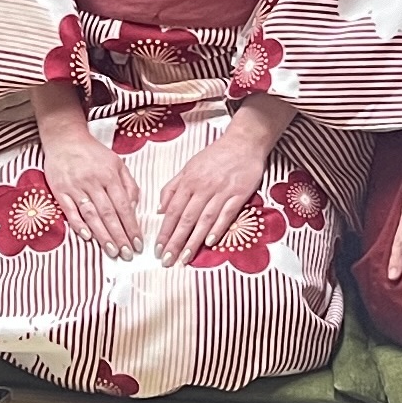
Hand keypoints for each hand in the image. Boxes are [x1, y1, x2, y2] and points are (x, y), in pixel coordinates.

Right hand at [32, 88, 142, 256]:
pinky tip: (87, 237)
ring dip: (102, 235)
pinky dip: (78, 224)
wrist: (65, 139)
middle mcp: (93, 182)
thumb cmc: (93, 153)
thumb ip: (129, 185)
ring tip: (112, 251)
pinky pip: (70, 211)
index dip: (131, 226)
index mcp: (110, 176)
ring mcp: (75, 187)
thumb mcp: (117, 163)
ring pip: (91, 215)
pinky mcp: (60, 190)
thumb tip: (134, 207)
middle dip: (119, 236)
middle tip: (127, 254)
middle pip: (109, 214)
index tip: (138, 243)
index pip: (124, 206)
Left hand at [152, 115, 285, 266]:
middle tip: (167, 260)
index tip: (158, 248)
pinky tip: (209, 243)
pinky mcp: (239, 194)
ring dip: (193, 241)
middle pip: (186, 218)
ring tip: (185, 258)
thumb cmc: (215, 155)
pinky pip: (226, 214)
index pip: (172, 210)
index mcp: (189, 181)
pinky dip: (217, 229)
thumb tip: (160, 209)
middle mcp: (203, 187)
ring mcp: (221, 191)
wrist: (243, 142)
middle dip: (175, 241)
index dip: (164, 231)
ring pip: (204, 220)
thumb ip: (172, 188)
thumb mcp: (188, 167)